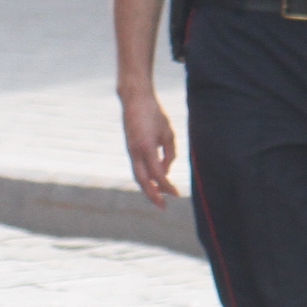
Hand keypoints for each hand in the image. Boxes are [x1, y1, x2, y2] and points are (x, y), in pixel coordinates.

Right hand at [120, 88, 179, 206]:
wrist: (135, 99)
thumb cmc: (155, 114)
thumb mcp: (168, 133)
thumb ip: (169, 153)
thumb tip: (165, 171)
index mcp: (147, 147)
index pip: (157, 174)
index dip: (167, 186)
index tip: (176, 194)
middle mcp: (135, 151)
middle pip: (142, 180)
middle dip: (152, 195)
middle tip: (163, 207)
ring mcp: (130, 150)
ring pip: (137, 175)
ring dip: (147, 188)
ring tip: (159, 197)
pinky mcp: (130, 148)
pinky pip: (137, 167)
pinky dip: (144, 177)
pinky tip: (154, 181)